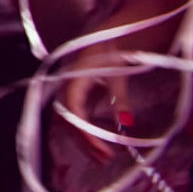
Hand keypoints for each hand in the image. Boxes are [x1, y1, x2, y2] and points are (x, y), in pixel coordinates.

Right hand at [61, 40, 132, 162]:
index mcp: (74, 76)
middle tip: (105, 158)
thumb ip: (119, 98)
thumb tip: (125, 123)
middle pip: (68, 118)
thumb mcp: (118, 73)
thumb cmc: (112, 49)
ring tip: (104, 157)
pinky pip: (77, 116)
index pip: (72, 107)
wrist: (110, 33)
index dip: (83, 129)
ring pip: (70, 120)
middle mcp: (67, 84)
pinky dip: (87, 131)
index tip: (101, 147)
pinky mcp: (78, 93)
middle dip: (85, 141)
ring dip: (84, 140)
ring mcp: (71, 89)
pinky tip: (100, 143)